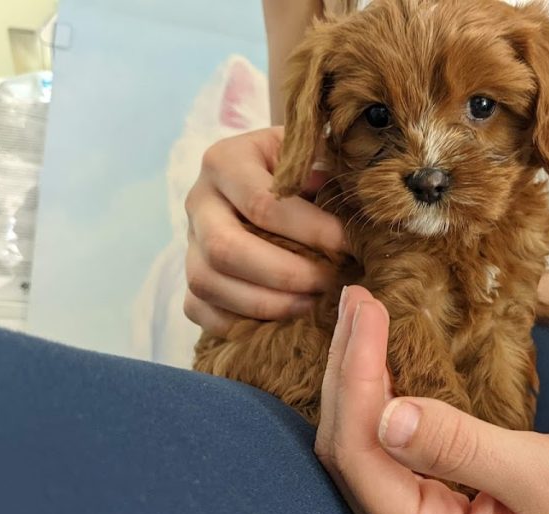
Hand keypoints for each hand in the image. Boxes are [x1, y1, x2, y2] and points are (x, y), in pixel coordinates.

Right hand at [183, 126, 347, 334]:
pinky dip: (240, 322)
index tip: (351, 246)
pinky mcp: (189, 278)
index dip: (311, 230)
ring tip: (311, 304)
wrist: (266, 178)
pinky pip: (200, 310)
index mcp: (226, 160)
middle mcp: (198, 201)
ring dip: (266, 303)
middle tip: (329, 283)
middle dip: (285, 274)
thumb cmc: (300, 170)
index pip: (263, 204)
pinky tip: (282, 319)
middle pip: (226, 249)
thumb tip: (359, 211)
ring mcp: (189, 243)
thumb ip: (330, 173)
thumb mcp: (314, 155)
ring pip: (207, 283)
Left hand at [316, 286, 548, 513]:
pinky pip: (385, 447)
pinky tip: (377, 360)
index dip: (355, 381)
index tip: (366, 314)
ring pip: (362, 448)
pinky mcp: (430, 502)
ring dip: (357, 380)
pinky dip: (379, 396)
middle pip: (351, 452)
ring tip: (360, 317)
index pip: (364, 460)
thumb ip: (462, 446)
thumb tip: (389, 414)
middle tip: (356, 301)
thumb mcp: (542, 472)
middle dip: (348, 372)